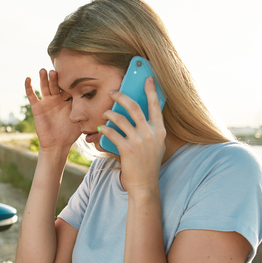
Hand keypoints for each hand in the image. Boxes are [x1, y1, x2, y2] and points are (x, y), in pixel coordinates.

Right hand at [24, 69, 82, 150]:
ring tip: (43, 70)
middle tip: (55, 71)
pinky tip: (28, 78)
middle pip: (56, 84)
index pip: (68, 85)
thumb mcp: (81, 120)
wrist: (58, 144)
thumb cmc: (71, 133)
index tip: (71, 68)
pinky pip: (32, 96)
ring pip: (44, 87)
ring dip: (43, 78)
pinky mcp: (37, 108)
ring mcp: (47, 102)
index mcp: (68, 99)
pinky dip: (29, 87)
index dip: (69, 78)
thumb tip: (101, 105)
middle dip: (55, 77)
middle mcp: (57, 98)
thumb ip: (87, 111)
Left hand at [99, 76, 167, 190]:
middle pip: (134, 107)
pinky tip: (101, 128)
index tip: (147, 78)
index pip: (156, 105)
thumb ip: (150, 129)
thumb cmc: (148, 164)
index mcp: (160, 130)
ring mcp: (139, 141)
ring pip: (120, 119)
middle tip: (112, 92)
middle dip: (121, 97)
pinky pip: (112, 133)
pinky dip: (105, 129)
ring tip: (104, 114)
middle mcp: (151, 133)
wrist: (145, 184)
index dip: (151, 90)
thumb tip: (140, 113)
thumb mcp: (156, 145)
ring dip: (109, 114)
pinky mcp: (127, 149)